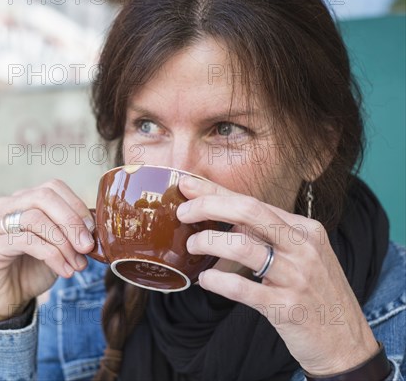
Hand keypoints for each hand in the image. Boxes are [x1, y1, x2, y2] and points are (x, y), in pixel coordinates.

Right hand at [0, 179, 94, 322]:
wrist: (7, 299)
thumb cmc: (33, 269)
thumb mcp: (60, 247)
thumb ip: (73, 232)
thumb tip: (97, 226)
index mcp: (24, 200)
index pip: (53, 187)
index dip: (76, 206)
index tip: (92, 231)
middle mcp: (6, 206)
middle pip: (44, 197)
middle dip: (71, 222)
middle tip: (87, 246)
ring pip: (35, 218)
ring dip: (63, 243)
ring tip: (77, 264)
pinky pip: (25, 241)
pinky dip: (52, 255)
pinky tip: (64, 271)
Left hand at [176, 176, 378, 374]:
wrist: (346, 342)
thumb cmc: (315, 293)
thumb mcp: (301, 255)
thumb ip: (267, 235)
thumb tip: (221, 215)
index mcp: (305, 229)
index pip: (253, 201)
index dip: (216, 192)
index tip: (187, 186)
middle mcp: (303, 246)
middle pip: (249, 211)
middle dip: (209, 206)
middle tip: (182, 213)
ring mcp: (296, 276)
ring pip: (242, 246)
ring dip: (208, 242)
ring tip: (192, 245)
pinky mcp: (286, 307)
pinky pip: (242, 288)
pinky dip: (217, 281)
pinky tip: (205, 280)